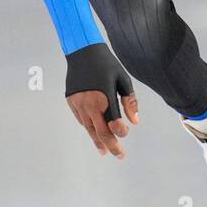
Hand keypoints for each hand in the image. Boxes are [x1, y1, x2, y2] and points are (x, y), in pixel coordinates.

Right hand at [64, 43, 139, 158]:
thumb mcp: (123, 79)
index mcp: (105, 97)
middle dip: (111, 145)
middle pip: (100, 131)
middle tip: (120, 155)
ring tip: (104, 151)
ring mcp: (78, 103)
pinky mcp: (71, 101)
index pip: (113, 123)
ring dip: (97, 140)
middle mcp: (90, 103)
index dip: (121, 132)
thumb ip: (130, 102)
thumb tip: (135, 122)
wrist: (82, 51)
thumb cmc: (106, 64)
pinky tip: (94, 132)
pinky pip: (81, 119)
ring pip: (89, 128)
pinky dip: (89, 127)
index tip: (125, 132)